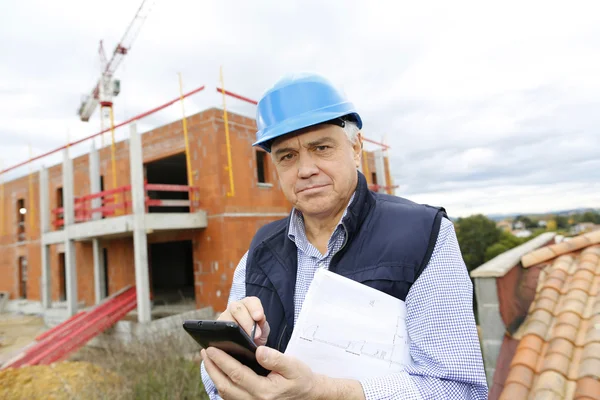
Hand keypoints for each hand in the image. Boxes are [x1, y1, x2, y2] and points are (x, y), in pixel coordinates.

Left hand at [201, 345, 321, 399]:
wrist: (308, 395)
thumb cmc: (300, 378)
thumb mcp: (293, 365)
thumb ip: (276, 358)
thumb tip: (258, 350)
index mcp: (265, 391)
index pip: (237, 374)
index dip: (222, 361)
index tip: (212, 349)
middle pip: (225, 386)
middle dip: (212, 369)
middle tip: (205, 352)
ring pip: (225, 393)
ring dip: (214, 376)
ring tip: (209, 359)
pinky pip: (230, 396)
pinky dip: (222, 383)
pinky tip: (219, 371)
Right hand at [218, 296, 269, 344]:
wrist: (247, 345)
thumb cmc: (256, 334)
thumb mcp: (262, 329)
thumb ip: (263, 325)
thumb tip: (259, 323)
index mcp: (248, 304)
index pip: (251, 302)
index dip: (255, 308)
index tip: (259, 317)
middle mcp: (235, 308)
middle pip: (237, 309)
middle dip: (247, 322)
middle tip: (256, 335)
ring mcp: (224, 317)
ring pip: (226, 318)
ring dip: (236, 329)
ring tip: (245, 340)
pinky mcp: (217, 328)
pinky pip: (218, 329)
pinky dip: (225, 335)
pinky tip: (232, 343)